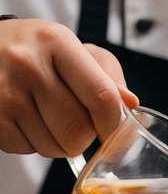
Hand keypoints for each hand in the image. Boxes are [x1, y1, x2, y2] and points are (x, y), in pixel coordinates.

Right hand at [0, 18, 138, 156]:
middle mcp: (27, 65)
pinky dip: (32, 143)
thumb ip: (107, 73)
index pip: (102, 98)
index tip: (115, 132)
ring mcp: (6, 94)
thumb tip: (130, 103)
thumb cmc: (35, 52)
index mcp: (56, 42)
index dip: (115, 125)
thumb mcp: (72, 48)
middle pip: (80, 133)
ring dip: (58, 141)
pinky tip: (25, 119)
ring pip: (55, 148)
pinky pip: (29, 151)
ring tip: (44, 114)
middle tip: (72, 117)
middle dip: (83, 135)